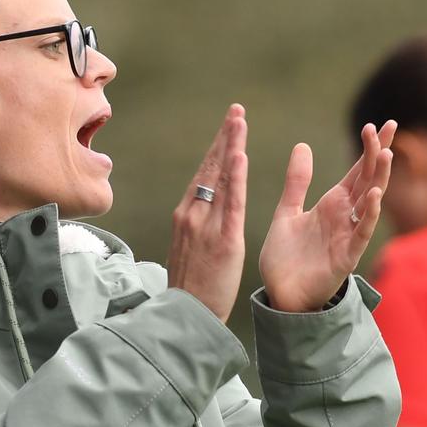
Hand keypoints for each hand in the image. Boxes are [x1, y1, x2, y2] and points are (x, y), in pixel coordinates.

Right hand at [166, 104, 248, 322]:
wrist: (186, 315)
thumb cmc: (190, 288)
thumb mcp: (188, 250)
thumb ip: (196, 226)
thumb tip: (202, 210)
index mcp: (185, 216)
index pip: (203, 175)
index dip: (216, 149)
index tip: (227, 127)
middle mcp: (192, 214)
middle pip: (211, 168)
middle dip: (224, 137)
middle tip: (236, 111)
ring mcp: (206, 226)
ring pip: (221, 179)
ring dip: (231, 147)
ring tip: (240, 121)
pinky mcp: (223, 240)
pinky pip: (231, 203)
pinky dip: (236, 179)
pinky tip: (241, 157)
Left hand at [257, 121, 395, 311]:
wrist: (281, 295)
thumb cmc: (286, 259)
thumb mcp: (287, 212)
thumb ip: (297, 182)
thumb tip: (302, 146)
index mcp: (332, 204)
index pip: (357, 171)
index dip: (369, 148)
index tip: (379, 124)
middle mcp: (345, 216)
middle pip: (369, 179)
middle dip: (379, 154)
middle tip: (389, 127)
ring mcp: (349, 235)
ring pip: (371, 202)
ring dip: (380, 178)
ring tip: (387, 154)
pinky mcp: (346, 256)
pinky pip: (362, 232)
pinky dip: (370, 214)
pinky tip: (375, 195)